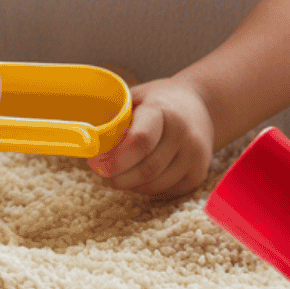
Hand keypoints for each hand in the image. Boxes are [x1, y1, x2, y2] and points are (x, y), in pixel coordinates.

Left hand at [88, 78, 214, 197]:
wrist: (201, 106)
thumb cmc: (160, 101)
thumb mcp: (137, 97)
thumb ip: (116, 117)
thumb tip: (87, 140)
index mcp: (163, 110)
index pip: (141, 140)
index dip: (118, 158)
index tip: (98, 164)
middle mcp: (184, 134)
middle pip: (148, 168)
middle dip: (120, 178)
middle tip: (104, 176)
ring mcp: (195, 155)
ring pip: (157, 184)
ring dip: (133, 186)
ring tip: (119, 178)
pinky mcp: (199, 173)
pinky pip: (168, 191)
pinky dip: (148, 190)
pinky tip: (138, 180)